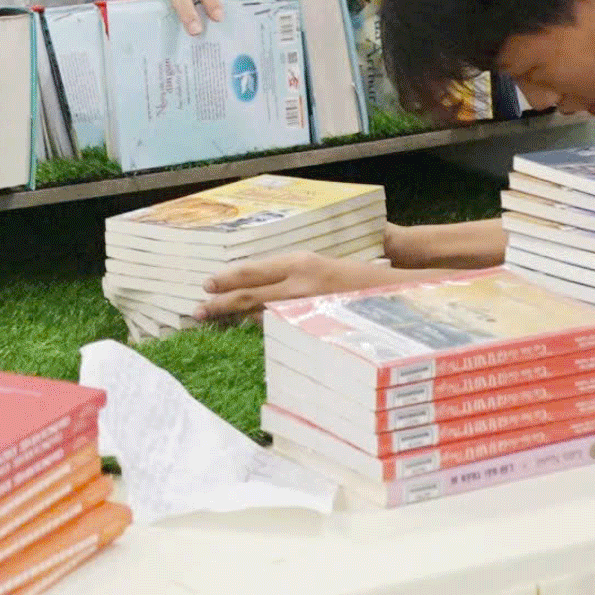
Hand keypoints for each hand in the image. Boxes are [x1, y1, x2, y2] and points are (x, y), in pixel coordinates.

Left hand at [195, 249, 411, 320]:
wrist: (396, 296)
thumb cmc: (358, 277)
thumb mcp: (321, 265)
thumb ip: (291, 274)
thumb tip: (259, 283)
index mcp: (301, 262)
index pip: (254, 271)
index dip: (227, 278)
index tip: (206, 284)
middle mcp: (300, 285)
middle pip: (249, 296)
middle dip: (220, 304)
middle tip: (198, 311)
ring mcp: (308, 310)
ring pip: (261, 316)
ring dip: (236, 319)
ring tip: (213, 321)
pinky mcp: (315, 330)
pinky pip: (281, 330)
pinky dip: (263, 330)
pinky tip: (248, 331)